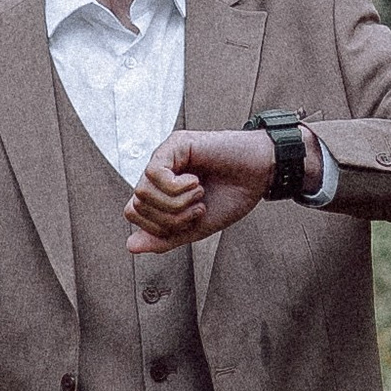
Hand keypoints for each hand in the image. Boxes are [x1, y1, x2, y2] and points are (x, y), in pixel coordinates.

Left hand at [124, 125, 319, 255]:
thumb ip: (164, 238)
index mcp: (160, 191)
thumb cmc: (231, 197)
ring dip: (175, 203)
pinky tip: (196, 182)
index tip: (191, 222)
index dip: (157, 228)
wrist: (260, 175)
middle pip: (136, 206)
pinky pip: (154, 174)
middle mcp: (158, 172)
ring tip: (200, 195)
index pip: (134, 214)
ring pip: (142, 191)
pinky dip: (176, 188)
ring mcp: (164, 156)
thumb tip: (130, 246)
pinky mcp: (174, 144)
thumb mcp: (195, 227)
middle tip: (198, 209)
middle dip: (168, 219)